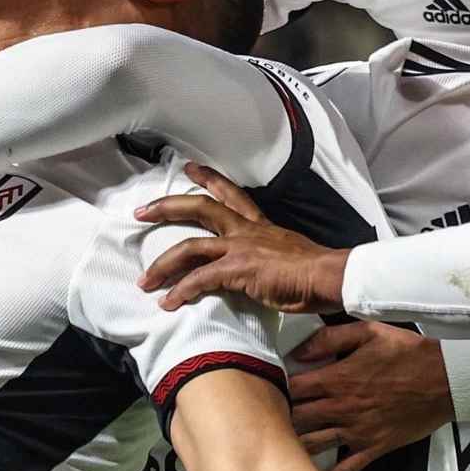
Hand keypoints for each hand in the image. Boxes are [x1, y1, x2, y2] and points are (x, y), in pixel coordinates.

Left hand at [135, 164, 348, 313]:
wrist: (327, 277)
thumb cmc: (314, 272)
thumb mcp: (287, 255)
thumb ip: (268, 257)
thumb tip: (261, 270)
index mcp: (260, 225)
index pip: (232, 194)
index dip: (209, 178)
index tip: (190, 167)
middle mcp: (247, 230)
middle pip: (201, 207)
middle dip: (168, 207)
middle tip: (142, 211)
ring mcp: (242, 247)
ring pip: (191, 246)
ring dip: (163, 264)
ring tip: (145, 280)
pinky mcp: (239, 269)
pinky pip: (200, 279)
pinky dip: (181, 291)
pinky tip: (169, 303)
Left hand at [287, 322, 452, 470]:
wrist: (447, 380)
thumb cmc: (410, 353)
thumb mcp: (369, 331)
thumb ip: (330, 338)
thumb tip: (299, 349)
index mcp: (338, 378)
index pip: (292, 387)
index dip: (276, 386)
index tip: (270, 384)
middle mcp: (342, 408)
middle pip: (296, 419)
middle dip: (281, 416)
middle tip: (272, 414)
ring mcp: (356, 431)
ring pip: (312, 445)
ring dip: (296, 443)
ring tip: (284, 439)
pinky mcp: (372, 447)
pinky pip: (344, 469)